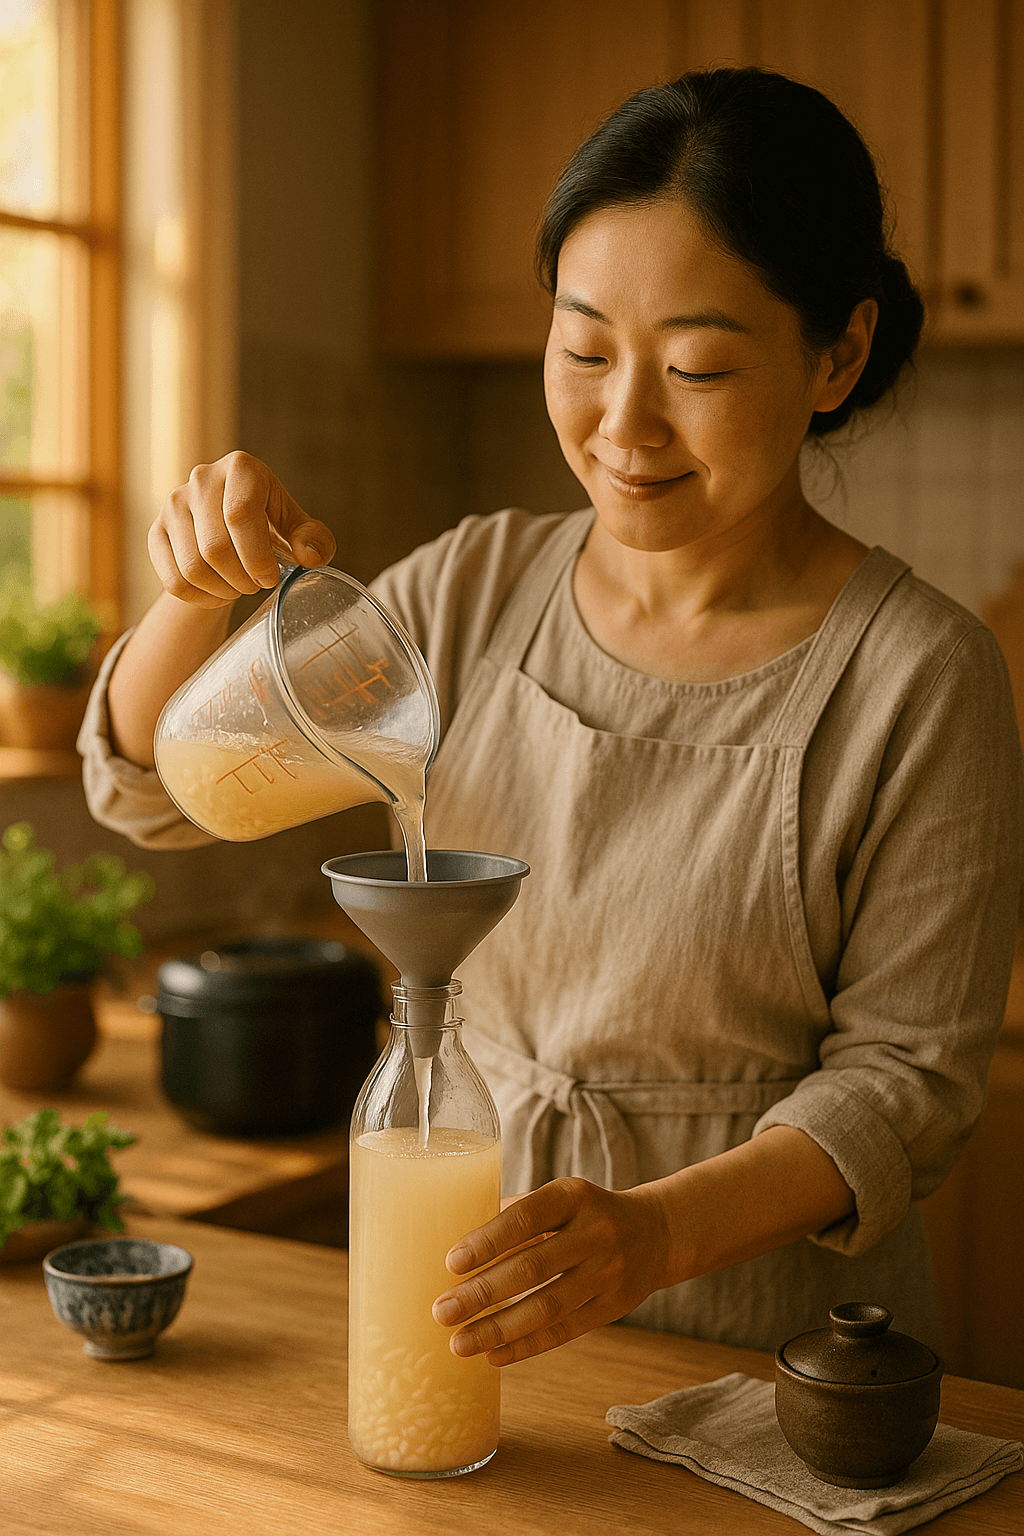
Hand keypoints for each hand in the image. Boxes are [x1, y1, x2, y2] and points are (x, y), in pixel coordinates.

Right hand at [148, 451, 335, 607]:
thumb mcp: (299, 528)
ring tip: (239, 589)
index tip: (270, 578)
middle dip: (242, 579)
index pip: (240, 515)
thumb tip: (308, 556)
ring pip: (193, 567)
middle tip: (256, 585)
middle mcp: (202, 478)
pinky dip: (200, 599)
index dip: (257, 557)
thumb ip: (315, 540)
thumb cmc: (271, 524)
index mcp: (242, 468)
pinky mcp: (156, 531)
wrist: (230, 525)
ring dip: (222, 590)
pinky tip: (218, 594)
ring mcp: (173, 504)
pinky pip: (173, 580)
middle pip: (215, 547)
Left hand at [431, 1176, 671, 1366]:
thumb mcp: (559, 1198)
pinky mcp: (613, 1308)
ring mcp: (608, 1273)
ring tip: (459, 1344)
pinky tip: (493, 1355)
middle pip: (533, 1267)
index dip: (488, 1241)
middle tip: (441, 1311)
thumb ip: (515, 1215)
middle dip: (482, 1293)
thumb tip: (454, 1242)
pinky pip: (564, 1332)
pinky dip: (525, 1346)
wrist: (654, 1233)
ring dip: (498, 1329)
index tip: (451, 1263)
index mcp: (573, 1195)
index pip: (526, 1218)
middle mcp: (595, 1232)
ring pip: (548, 1307)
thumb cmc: (584, 1213)